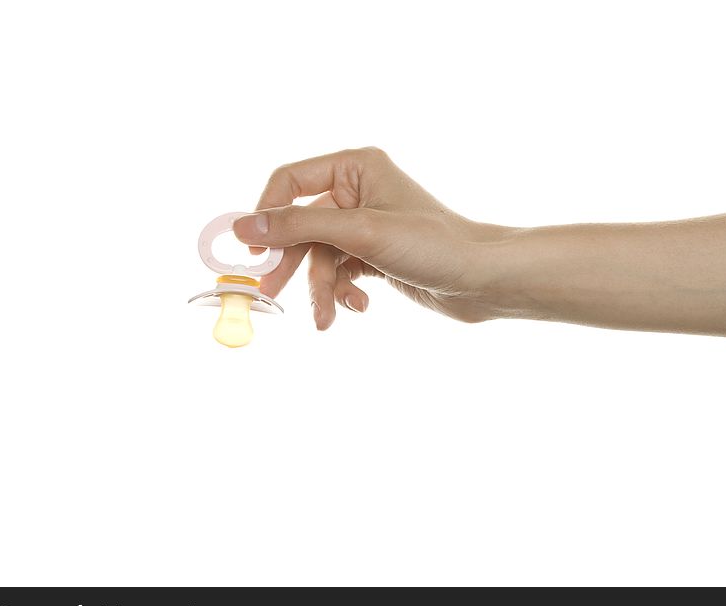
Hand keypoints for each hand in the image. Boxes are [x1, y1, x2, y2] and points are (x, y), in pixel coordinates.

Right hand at [233, 147, 510, 329]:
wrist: (482, 281)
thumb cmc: (433, 245)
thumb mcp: (360, 233)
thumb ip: (299, 227)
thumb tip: (243, 225)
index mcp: (355, 167)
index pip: (290, 181)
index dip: (266, 214)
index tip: (251, 249)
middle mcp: (357, 191)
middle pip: (300, 225)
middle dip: (290, 262)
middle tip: (270, 293)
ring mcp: (365, 225)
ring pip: (319, 256)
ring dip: (321, 289)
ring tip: (326, 318)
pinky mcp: (373, 255)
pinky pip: (339, 272)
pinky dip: (342, 292)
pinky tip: (358, 306)